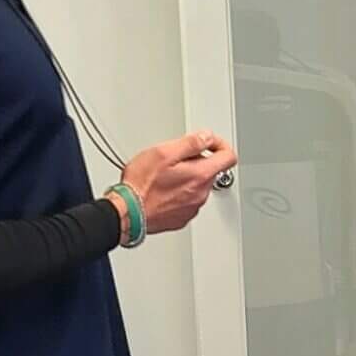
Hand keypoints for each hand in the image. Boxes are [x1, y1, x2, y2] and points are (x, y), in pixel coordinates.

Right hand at [120, 130, 238, 235]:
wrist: (127, 212)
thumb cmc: (141, 184)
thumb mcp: (164, 152)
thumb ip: (191, 143)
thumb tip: (207, 137)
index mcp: (200, 175)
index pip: (228, 157)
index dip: (219, 145)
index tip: (208, 142)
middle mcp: (201, 193)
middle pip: (211, 171)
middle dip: (197, 161)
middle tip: (174, 159)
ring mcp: (193, 207)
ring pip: (198, 186)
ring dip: (187, 178)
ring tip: (164, 176)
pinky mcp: (182, 217)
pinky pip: (188, 200)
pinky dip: (179, 193)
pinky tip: (162, 190)